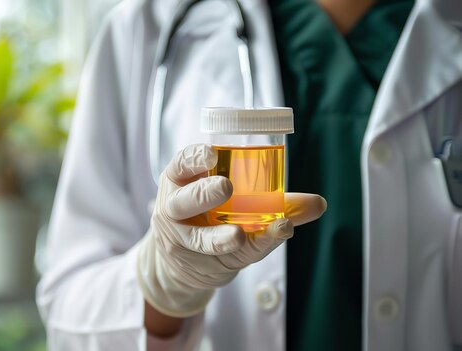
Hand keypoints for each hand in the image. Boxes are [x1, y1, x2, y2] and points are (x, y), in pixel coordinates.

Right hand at [136, 144, 325, 317]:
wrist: (189, 263)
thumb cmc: (213, 219)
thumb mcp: (236, 202)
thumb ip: (275, 200)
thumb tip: (318, 203)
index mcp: (181, 181)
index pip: (181, 164)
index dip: (194, 158)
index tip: (212, 154)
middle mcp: (174, 208)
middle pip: (182, 201)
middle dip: (203, 194)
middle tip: (226, 187)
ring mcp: (180, 239)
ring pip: (196, 237)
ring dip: (218, 236)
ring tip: (239, 235)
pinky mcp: (194, 264)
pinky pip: (221, 257)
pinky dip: (248, 249)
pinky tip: (271, 238)